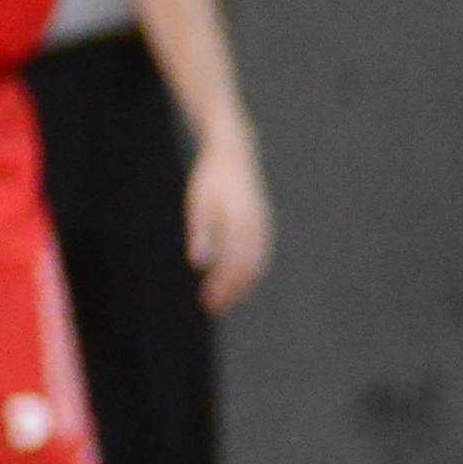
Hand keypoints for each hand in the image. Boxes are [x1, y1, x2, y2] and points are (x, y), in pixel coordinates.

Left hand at [186, 142, 273, 311]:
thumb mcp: (199, 203)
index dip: (222, 286)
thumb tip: (199, 263)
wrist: (234, 155)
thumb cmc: (211, 179)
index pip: (233, 264)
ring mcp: (263, 226)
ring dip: (241, 285)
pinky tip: (237, 280)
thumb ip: (202, 232)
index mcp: (241, 222)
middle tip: (212, 308)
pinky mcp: (262, 226)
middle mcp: (257, 227)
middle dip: (231, 291)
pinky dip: (250, 272)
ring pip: (257, 264)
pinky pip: (260, 255)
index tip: (207, 302)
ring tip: (224, 300)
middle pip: (247, 269)